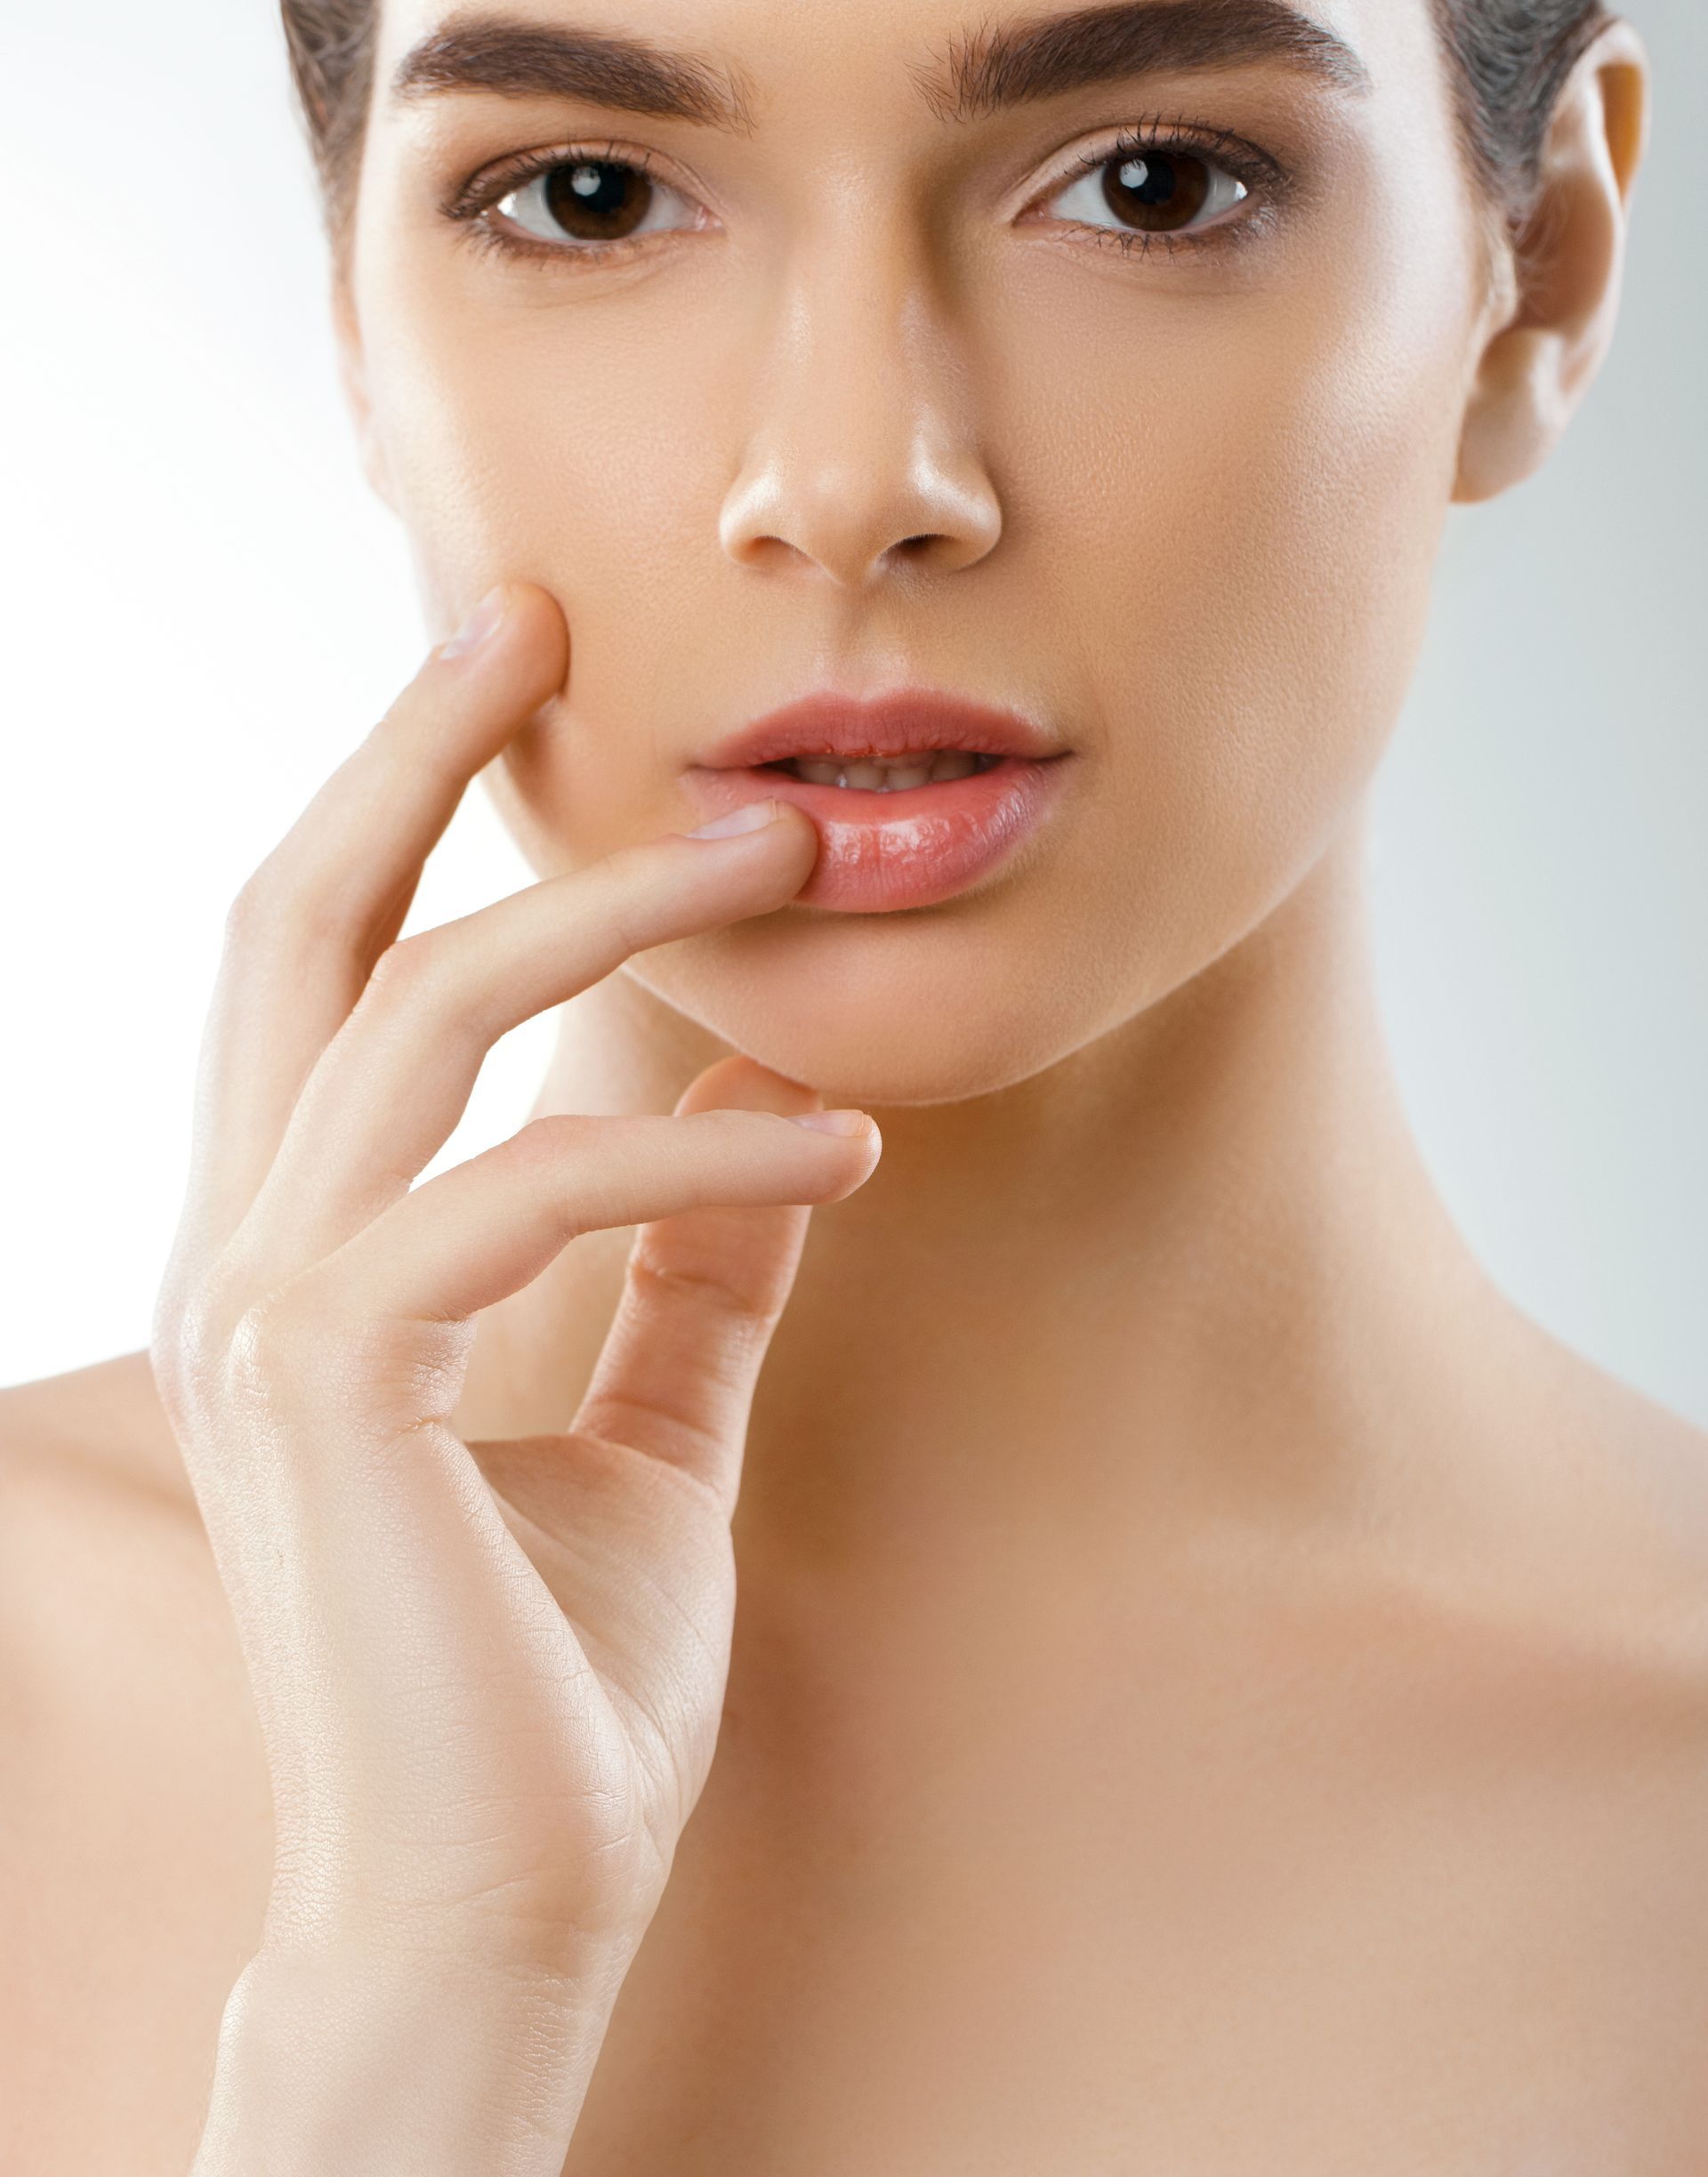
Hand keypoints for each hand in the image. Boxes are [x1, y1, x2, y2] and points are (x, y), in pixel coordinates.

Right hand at [153, 582, 878, 2174]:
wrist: (493, 1914)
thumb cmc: (542, 1685)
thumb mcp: (643, 1432)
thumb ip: (686, 1264)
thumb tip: (764, 1101)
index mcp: (296, 1248)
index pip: (319, 970)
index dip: (396, 805)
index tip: (520, 676)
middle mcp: (245, 1251)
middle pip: (297, 922)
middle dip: (409, 750)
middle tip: (543, 614)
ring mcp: (266, 1312)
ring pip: (415, 1016)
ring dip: (610, 914)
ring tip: (787, 856)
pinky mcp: (337, 1383)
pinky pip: (535, 1188)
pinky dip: (698, 1146)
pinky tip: (839, 1149)